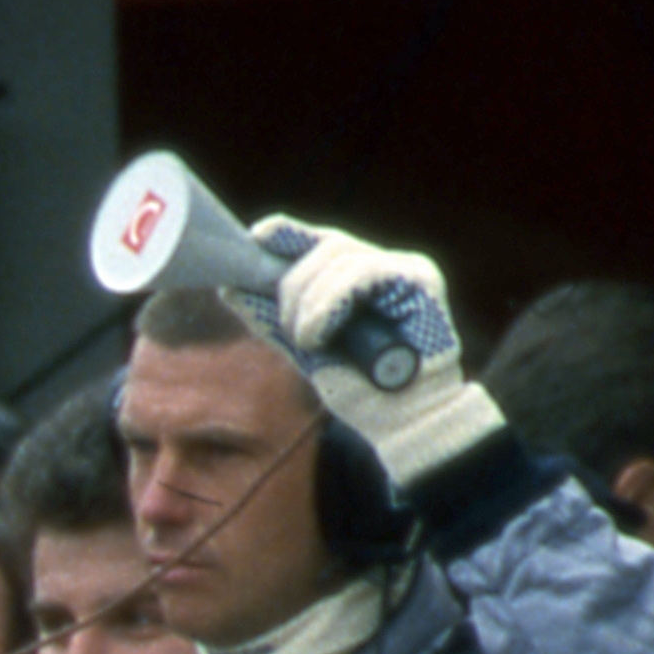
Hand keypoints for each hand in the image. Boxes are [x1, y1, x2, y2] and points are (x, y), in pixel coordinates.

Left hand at [266, 223, 502, 487]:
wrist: (398, 419)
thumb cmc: (357, 385)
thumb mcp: (305, 346)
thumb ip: (274, 316)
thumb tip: (231, 288)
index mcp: (360, 276)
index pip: (321, 242)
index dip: (289, 234)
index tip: (257, 236)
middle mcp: (386, 264)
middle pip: (327, 246)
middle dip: (292, 285)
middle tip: (288, 328)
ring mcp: (406, 268)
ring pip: (340, 256)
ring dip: (309, 302)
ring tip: (308, 341)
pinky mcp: (421, 280)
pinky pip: (364, 273)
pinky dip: (330, 303)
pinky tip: (319, 334)